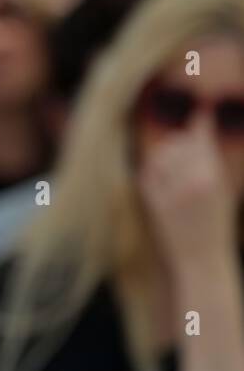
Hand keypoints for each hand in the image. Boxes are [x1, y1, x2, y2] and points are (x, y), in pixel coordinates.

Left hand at [138, 116, 239, 292]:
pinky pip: (147, 174)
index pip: (201, 139)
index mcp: (212, 178)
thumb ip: (212, 162)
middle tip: (185, 149)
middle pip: (177, 144)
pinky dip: (153, 172)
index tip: (200, 111)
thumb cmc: (217, 225)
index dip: (199, 123)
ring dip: (165, 156)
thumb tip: (201, 132)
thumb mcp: (223, 191)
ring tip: (174, 167)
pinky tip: (162, 180)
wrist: (202, 259)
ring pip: (159, 156)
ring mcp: (169, 192)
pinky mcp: (153, 202)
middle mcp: (190, 182)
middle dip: (181, 142)